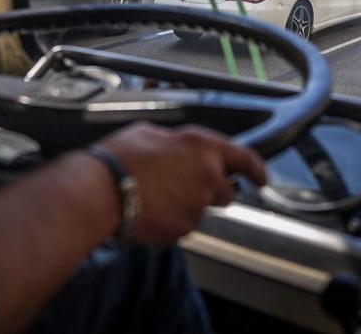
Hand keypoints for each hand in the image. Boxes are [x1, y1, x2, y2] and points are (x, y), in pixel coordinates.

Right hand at [97, 123, 266, 244]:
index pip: (245, 158)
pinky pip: (183, 227)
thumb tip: (177, 146)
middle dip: (210, 192)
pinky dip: (171, 222)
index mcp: (202, 146)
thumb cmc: (119, 158)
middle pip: (225, 191)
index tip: (261, 178)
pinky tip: (150, 210)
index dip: (257, 170)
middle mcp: (207, 176)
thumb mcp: (149, 132)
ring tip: (156, 197)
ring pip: (201, 210)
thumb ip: (175, 141)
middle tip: (181, 187)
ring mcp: (197, 205)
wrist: (99, 191)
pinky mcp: (183, 229)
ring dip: (186, 206)